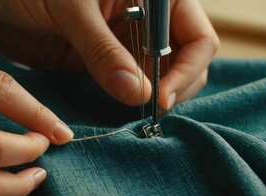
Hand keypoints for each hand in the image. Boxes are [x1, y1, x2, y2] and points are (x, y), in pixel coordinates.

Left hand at [0, 0, 218, 110]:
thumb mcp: (69, 9)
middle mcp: (145, 18)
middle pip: (185, 60)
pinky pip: (127, 87)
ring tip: (138, 115)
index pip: (196, 34)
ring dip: (154, 98)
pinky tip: (121, 111)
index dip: (186, 67)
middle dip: (176, 86)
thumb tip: (140, 93)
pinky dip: (129, 103)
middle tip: (152, 109)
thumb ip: (103, 50)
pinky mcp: (102, 64)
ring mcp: (124, 43)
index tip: (161, 96)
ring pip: (159, 78)